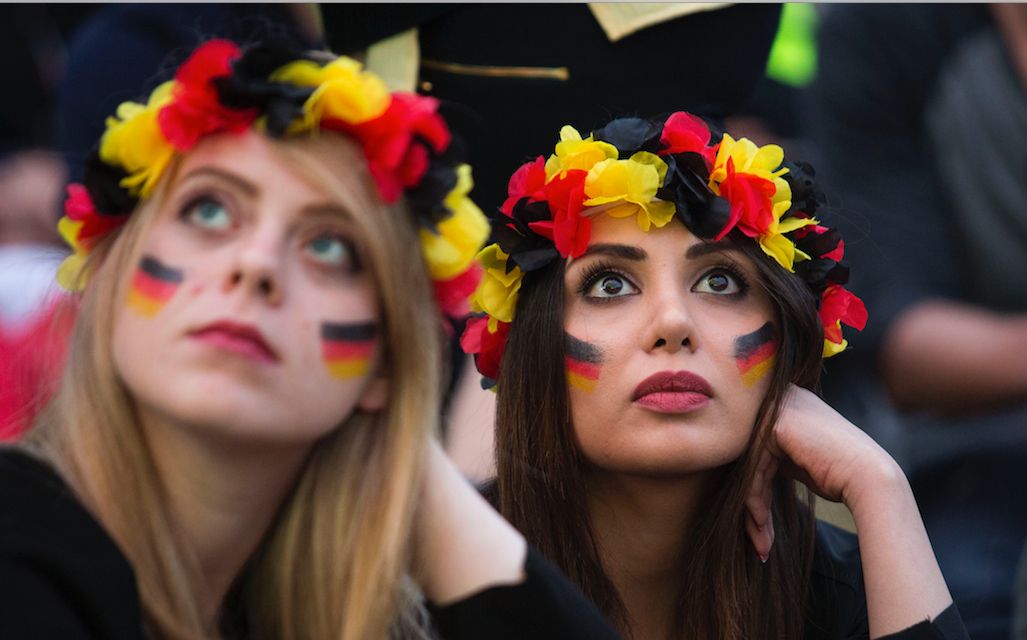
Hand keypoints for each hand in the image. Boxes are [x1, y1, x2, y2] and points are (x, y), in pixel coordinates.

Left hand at [745, 384, 904, 560]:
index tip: (760, 522)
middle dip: (751, 499)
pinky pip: (752, 466)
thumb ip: (775, 455)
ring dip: (752, 505)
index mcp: (790, 401)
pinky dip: (754, 497)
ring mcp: (778, 407)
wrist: (871, 479)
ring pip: (748, 464)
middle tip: (759, 536)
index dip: (756, 487)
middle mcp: (783, 396)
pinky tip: (762, 522)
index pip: (758, 447)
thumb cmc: (842, 476)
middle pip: (750, 455)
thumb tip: (746, 469)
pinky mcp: (775, 424)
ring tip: (762, 537)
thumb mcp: (800, 460)